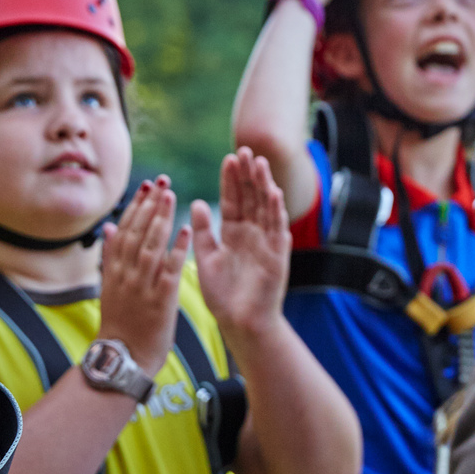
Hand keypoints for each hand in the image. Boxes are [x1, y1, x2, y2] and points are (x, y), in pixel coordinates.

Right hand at [98, 176, 188, 371]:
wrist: (124, 356)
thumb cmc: (121, 322)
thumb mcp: (109, 286)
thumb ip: (111, 255)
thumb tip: (108, 226)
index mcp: (114, 269)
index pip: (125, 230)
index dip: (136, 206)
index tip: (147, 186)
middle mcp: (126, 274)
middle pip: (137, 233)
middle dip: (150, 205)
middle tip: (163, 182)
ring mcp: (142, 287)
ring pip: (151, 246)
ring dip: (161, 220)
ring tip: (171, 196)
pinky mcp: (159, 301)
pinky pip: (169, 270)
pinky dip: (177, 249)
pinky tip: (186, 231)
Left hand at [192, 148, 290, 337]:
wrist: (241, 323)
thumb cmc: (222, 296)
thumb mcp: (207, 258)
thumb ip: (203, 232)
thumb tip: (196, 202)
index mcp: (233, 233)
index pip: (233, 200)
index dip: (231, 180)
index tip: (228, 159)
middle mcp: (252, 234)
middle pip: (251, 197)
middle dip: (248, 175)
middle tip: (245, 149)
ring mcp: (267, 242)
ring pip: (266, 207)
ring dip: (264, 185)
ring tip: (259, 162)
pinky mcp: (278, 255)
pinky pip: (278, 229)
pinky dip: (276, 210)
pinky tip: (273, 191)